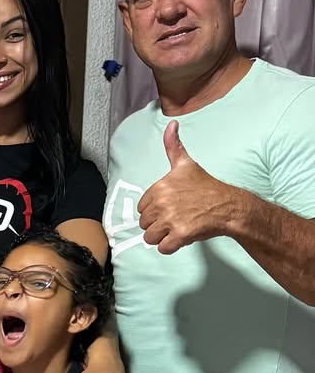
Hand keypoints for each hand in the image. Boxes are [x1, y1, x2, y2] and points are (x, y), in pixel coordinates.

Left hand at [137, 121, 238, 253]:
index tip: (170, 207)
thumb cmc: (206, 187)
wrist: (229, 206)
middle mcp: (163, 202)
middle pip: (144, 224)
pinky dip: (171, 247)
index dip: (155, 211)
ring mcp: (171, 219)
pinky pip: (163, 248)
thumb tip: (171, 124)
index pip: (142, 209)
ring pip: (150, 238)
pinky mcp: (180, 234)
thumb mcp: (186, 164)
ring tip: (178, 228)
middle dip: (158, 225)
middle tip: (176, 218)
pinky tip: (182, 237)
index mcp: (159, 187)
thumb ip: (173, 146)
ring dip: (163, 237)